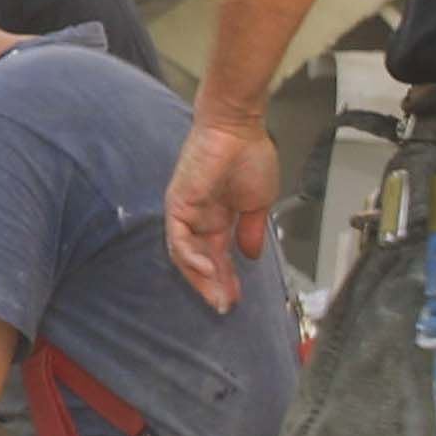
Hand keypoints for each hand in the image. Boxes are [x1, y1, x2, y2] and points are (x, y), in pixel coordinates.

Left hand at [163, 114, 280, 312]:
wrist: (238, 128)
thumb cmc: (250, 156)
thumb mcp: (258, 203)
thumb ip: (251, 230)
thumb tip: (251, 255)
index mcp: (217, 218)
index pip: (217, 256)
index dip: (226, 279)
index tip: (236, 299)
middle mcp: (198, 218)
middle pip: (199, 261)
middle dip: (213, 286)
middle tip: (225, 307)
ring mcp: (186, 211)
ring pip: (185, 255)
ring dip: (201, 278)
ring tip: (218, 297)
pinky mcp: (178, 203)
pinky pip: (178, 237)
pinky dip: (191, 257)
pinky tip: (208, 271)